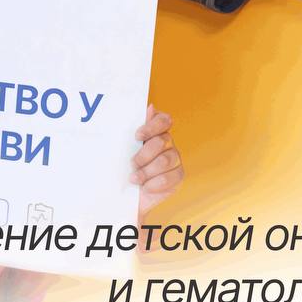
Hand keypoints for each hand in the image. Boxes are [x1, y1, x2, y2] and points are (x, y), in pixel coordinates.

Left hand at [131, 104, 183, 219]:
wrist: (126, 194)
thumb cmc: (123, 167)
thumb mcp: (123, 148)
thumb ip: (134, 128)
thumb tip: (150, 107)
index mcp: (155, 131)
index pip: (163, 120)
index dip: (151, 127)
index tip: (137, 137)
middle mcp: (168, 142)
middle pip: (161, 142)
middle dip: (143, 155)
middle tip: (132, 164)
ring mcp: (175, 159)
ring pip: (165, 160)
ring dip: (146, 171)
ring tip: (135, 178)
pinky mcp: (178, 176)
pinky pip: (169, 178)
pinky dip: (153, 184)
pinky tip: (145, 187)